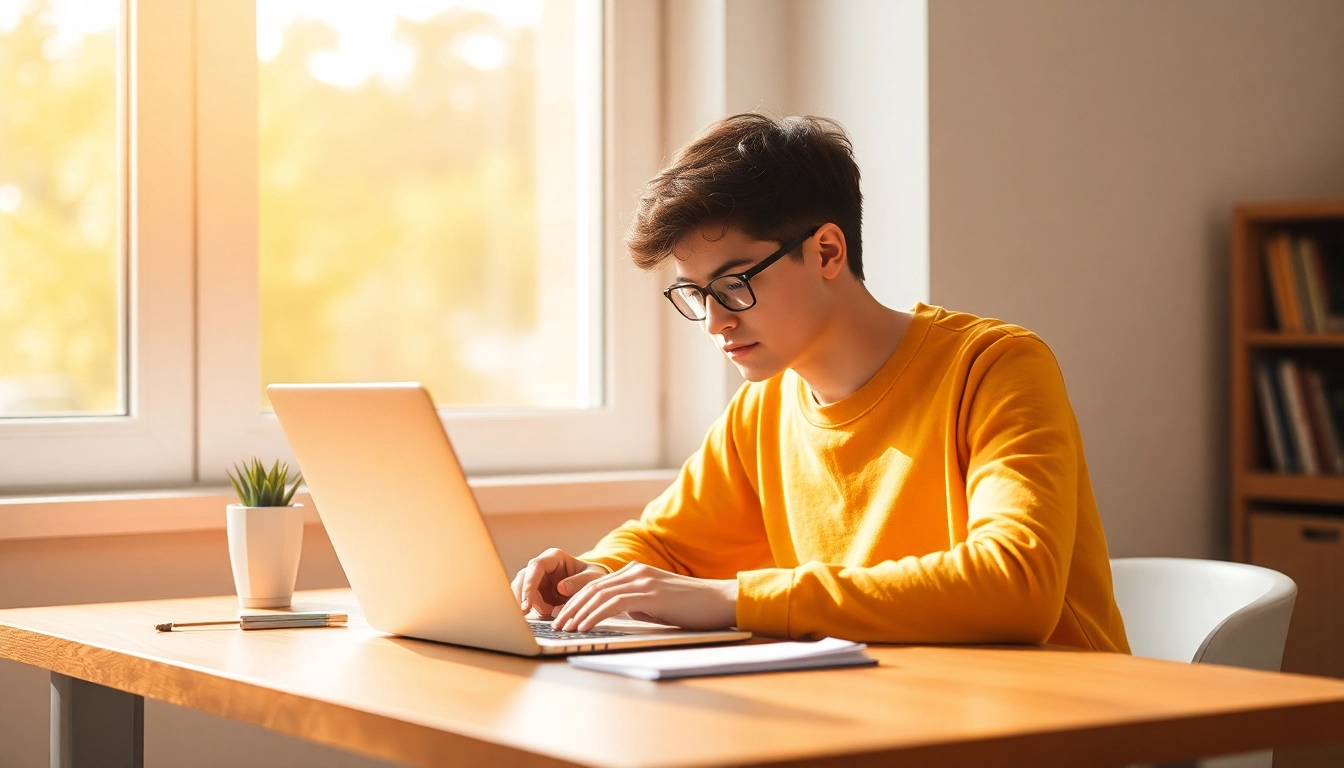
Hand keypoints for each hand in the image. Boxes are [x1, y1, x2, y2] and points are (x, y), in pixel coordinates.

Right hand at [511, 548, 607, 617]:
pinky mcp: (537, 592)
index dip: (529, 584)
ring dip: (529, 605)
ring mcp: (537, 579)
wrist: (594, 586)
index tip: (528, 603)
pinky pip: (528, 601)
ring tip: (547, 615)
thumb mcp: (592, 578)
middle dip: (522, 597)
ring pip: (521, 591)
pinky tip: (543, 616)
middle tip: (525, 614)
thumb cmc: (594, 577)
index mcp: (554, 557)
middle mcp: (542, 566)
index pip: (535, 567)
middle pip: (522, 579)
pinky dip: (533, 610)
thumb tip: (560, 588)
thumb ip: (579, 582)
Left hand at [552, 561, 737, 632]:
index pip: (597, 585)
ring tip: (563, 628)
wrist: (720, 601)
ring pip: (598, 595)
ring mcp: (642, 580)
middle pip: (592, 588)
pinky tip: (584, 627)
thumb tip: (617, 614)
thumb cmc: (692, 607)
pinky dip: (594, 615)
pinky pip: (613, 604)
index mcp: (636, 572)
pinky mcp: (649, 592)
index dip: (576, 600)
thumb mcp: (657, 603)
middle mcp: (636, 571)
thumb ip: (636, 603)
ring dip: (577, 613)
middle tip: (555, 624)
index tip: (562, 615)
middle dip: (570, 607)